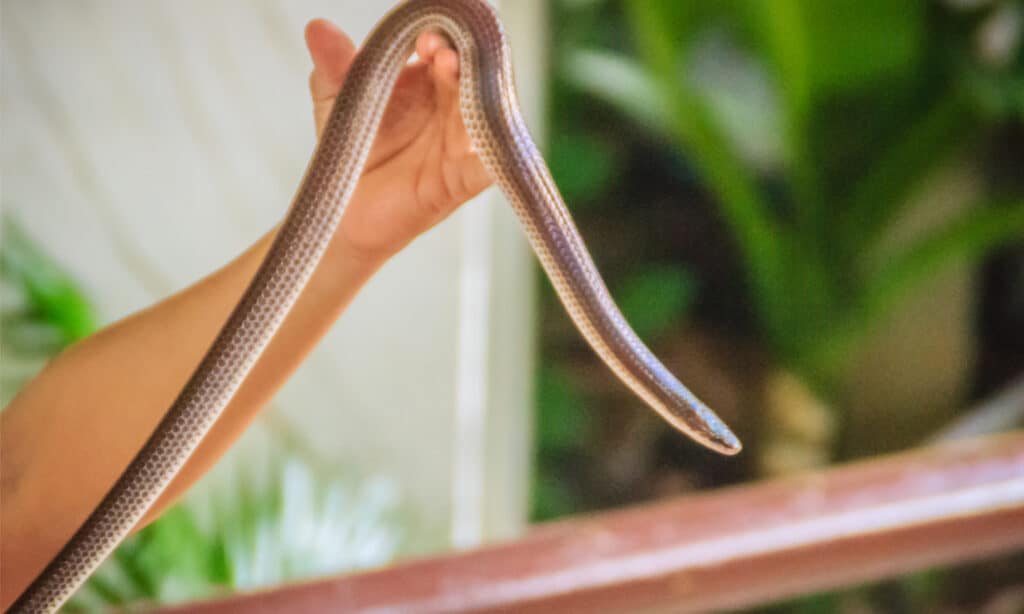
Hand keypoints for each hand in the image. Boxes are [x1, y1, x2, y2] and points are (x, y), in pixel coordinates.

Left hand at [305, 19, 491, 262]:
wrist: (345, 209)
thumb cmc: (352, 149)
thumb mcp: (337, 101)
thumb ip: (334, 65)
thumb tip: (317, 28)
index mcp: (429, 77)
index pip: (447, 44)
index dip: (441, 34)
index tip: (423, 37)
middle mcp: (453, 104)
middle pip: (475, 72)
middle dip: (462, 57)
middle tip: (440, 54)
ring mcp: (462, 141)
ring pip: (485, 111)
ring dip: (477, 94)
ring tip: (453, 78)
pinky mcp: (462, 180)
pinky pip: (488, 167)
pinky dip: (493, 157)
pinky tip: (486, 147)